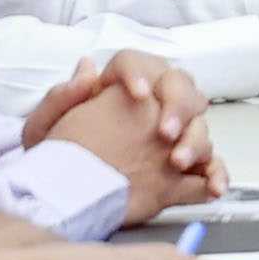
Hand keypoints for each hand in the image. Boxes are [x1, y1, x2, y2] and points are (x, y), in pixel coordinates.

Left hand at [28, 56, 216, 217]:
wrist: (59, 197)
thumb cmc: (52, 160)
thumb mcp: (43, 129)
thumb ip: (60, 97)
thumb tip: (86, 70)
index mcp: (116, 87)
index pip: (135, 62)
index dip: (139, 74)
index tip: (136, 94)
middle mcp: (150, 104)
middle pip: (180, 86)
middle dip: (178, 107)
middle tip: (164, 132)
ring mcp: (170, 135)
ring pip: (199, 123)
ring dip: (196, 140)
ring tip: (178, 162)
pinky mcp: (180, 168)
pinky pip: (209, 164)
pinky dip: (216, 174)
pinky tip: (213, 187)